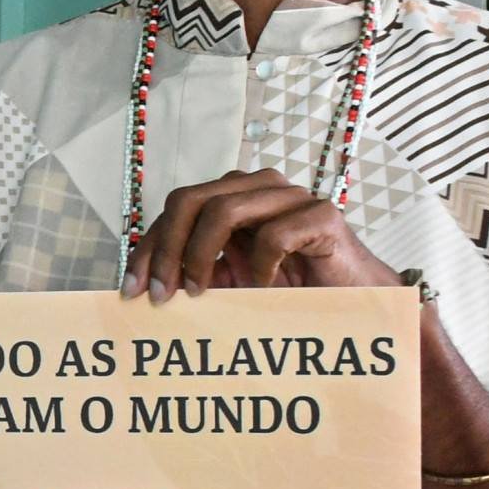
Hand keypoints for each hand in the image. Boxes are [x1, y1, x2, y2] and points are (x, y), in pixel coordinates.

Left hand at [120, 167, 396, 303]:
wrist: (356, 300)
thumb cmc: (290, 290)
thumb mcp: (230, 281)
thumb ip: (193, 273)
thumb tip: (141, 286)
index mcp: (233, 196)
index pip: (175, 208)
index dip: (148, 246)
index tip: (132, 289)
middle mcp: (258, 188)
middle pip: (190, 200)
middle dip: (166, 249)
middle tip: (162, 294)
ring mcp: (291, 197)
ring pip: (224, 210)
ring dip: (201, 257)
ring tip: (201, 294)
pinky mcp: (322, 215)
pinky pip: (274, 235)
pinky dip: (258, 268)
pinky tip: (263, 291)